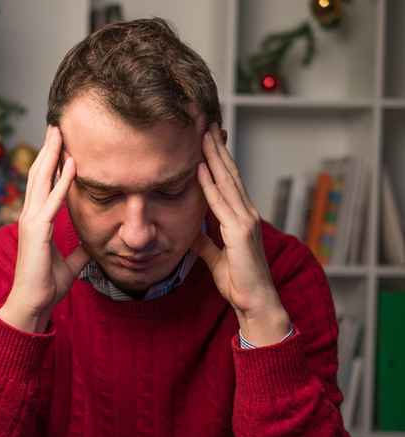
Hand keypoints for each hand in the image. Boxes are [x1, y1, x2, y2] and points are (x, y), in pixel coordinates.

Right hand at [0, 125, 89, 332]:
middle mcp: (30, 214)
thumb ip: (80, 251)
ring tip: (59, 132)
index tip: (60, 143)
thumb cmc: (46, 284)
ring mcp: (31, 220)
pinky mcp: (37, 229)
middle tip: (57, 125)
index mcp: (36, 220)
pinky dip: (62, 180)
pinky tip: (71, 163)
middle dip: (48, 149)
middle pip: (38, 173)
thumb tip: (93, 245)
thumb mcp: (70, 264)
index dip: (50, 162)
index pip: (43, 184)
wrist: (33, 303)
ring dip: (52, 154)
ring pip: (41, 179)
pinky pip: (53, 199)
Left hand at [191, 122, 289, 344]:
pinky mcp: (240, 232)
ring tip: (202, 134)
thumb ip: (204, 242)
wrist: (255, 302)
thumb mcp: (215, 258)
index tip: (207, 139)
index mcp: (240, 218)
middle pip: (229, 174)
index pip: (228, 182)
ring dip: (213, 157)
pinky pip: (220, 203)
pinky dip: (209, 184)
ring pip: (226, 182)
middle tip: (205, 123)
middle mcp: (245, 213)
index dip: (218, 159)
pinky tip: (200, 167)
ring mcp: (245, 221)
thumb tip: (192, 232)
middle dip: (217, 148)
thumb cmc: (239, 282)